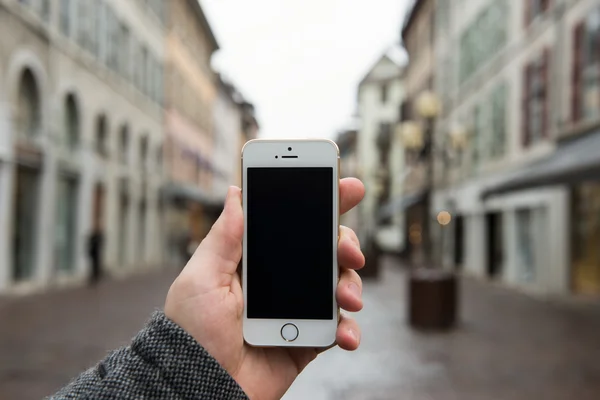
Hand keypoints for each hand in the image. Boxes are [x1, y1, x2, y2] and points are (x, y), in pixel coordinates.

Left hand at [165, 178, 365, 399]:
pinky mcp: (308, 338)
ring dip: (351, 286)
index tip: (347, 187)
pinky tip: (345, 334)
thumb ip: (224, 238)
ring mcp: (297, 308)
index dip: (320, 203)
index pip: (291, 223)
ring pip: (338, 284)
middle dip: (345, 243)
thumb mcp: (201, 278)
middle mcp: (280, 279)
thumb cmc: (192, 332)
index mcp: (255, 260)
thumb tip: (235, 193)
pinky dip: (349, 329)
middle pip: (324, 249)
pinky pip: (338, 327)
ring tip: (347, 298)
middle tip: (349, 252)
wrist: (200, 388)